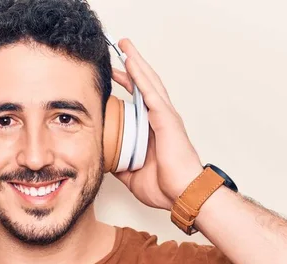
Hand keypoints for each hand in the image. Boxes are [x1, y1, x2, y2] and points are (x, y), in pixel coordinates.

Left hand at [112, 38, 203, 210]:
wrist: (182, 194)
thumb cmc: (165, 186)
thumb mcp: (131, 174)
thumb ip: (119, 163)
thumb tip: (104, 159)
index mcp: (153, 129)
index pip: (138, 99)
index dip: (126, 84)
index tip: (112, 75)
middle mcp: (160, 118)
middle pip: (145, 85)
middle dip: (131, 66)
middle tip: (119, 48)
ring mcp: (165, 116)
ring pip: (149, 82)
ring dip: (136, 63)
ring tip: (125, 45)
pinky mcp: (167, 119)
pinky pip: (152, 93)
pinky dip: (141, 77)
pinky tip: (132, 64)